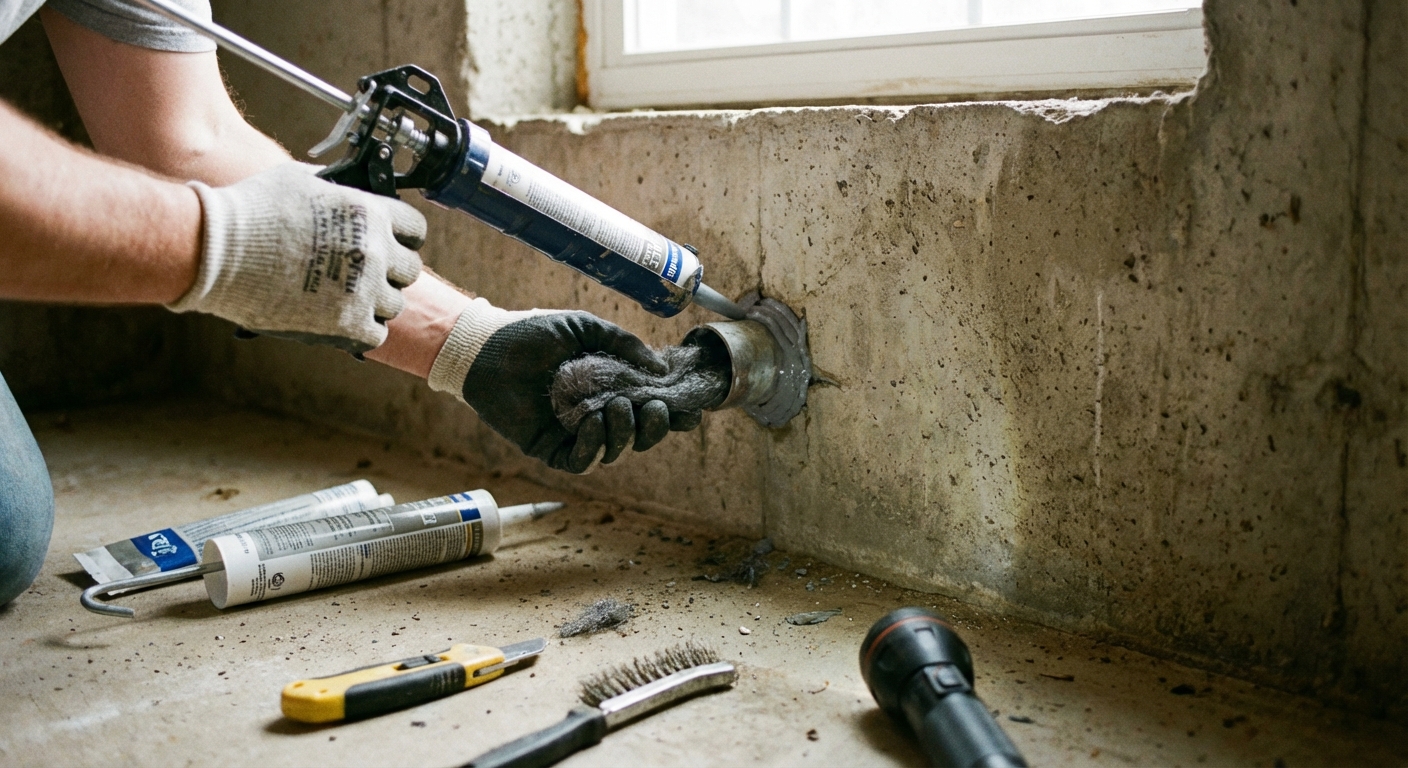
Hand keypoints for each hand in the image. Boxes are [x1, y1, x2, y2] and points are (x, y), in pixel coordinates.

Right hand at [167, 162, 423, 353]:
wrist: (217, 250)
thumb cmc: (251, 210)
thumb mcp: (299, 181)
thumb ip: (333, 189)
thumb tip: (342, 190)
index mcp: (369, 212)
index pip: (415, 229)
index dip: (403, 237)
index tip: (390, 243)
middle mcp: (375, 251)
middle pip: (409, 269)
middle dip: (389, 271)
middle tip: (363, 273)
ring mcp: (364, 289)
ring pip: (394, 304)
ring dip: (374, 302)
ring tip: (344, 296)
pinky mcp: (347, 323)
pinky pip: (376, 333)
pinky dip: (362, 330)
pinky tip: (341, 318)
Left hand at [427, 301, 693, 472]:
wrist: (488, 347)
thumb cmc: (534, 334)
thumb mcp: (586, 328)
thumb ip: (624, 344)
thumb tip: (660, 368)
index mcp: (611, 387)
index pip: (650, 408)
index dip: (673, 414)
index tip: (690, 411)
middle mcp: (598, 414)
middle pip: (641, 437)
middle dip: (655, 427)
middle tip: (654, 408)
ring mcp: (575, 434)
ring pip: (616, 451)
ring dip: (625, 433)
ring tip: (616, 406)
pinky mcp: (551, 449)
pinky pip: (583, 461)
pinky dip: (596, 447)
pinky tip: (595, 423)